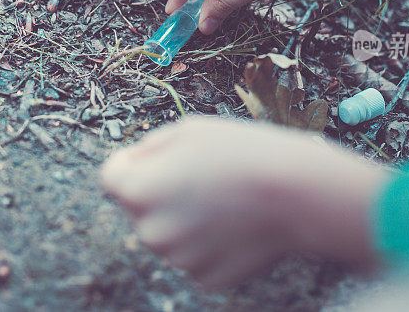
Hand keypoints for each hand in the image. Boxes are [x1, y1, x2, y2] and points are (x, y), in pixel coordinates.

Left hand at [101, 116, 389, 288]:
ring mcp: (179, 260)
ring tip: (225, 198)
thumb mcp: (188, 130)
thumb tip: (136, 165)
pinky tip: (236, 223)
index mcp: (138, 191)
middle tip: (203, 176)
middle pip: (141, 208)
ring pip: (170, 233)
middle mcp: (150, 232)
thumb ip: (150, 149)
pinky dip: (210, 242)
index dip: (133, 163)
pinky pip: (197, 255)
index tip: (160, 158)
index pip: (111, 177)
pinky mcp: (207, 278)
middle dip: (161, 192)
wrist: (297, 193)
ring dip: (186, 218)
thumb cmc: (242, 152)